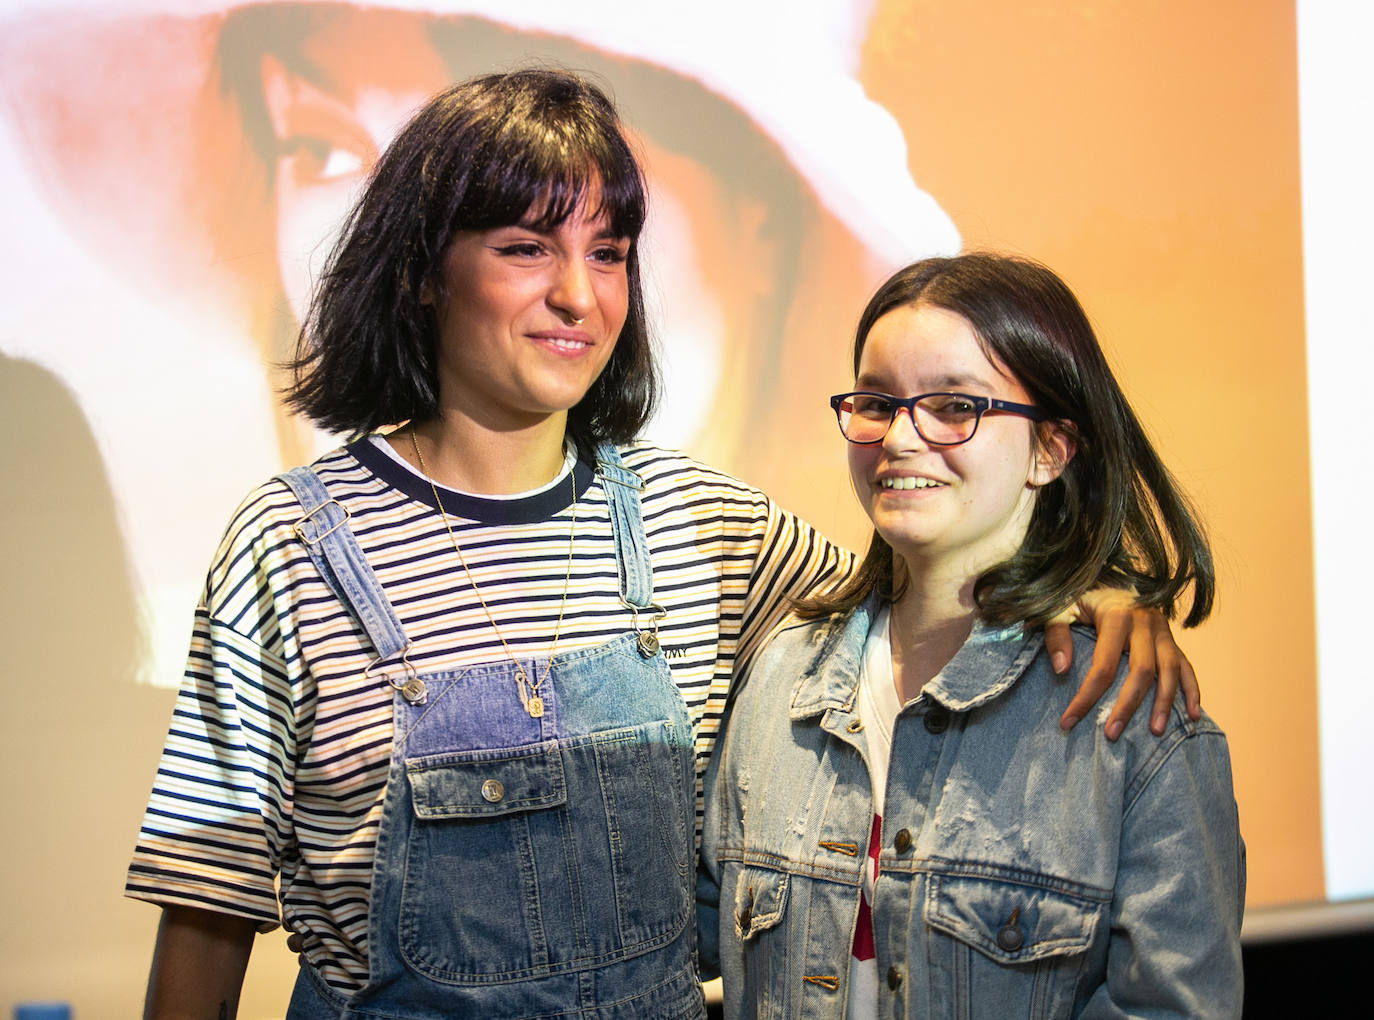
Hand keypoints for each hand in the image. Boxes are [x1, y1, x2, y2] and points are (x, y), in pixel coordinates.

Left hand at [1046, 589, 1199, 739]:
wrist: (1108, 575)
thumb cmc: (1080, 595)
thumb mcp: (1059, 607)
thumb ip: (1056, 634)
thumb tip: (1061, 669)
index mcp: (1117, 616)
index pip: (1103, 665)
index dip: (1086, 696)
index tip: (1068, 721)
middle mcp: (1145, 622)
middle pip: (1142, 671)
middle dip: (1127, 706)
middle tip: (1111, 735)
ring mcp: (1163, 631)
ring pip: (1170, 671)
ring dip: (1165, 703)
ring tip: (1156, 732)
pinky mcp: (1172, 638)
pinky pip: (1187, 666)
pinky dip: (1192, 691)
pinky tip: (1192, 715)